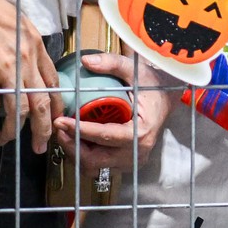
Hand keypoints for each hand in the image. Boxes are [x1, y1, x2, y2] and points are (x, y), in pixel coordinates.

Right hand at [0, 0, 59, 151]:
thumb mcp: (20, 25)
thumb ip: (29, 47)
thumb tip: (31, 67)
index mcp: (37, 47)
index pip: (54, 83)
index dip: (56, 106)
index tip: (55, 120)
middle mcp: (26, 60)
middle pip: (41, 103)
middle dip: (43, 128)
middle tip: (40, 146)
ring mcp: (6, 69)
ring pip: (18, 110)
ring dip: (12, 131)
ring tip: (3, 140)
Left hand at [50, 50, 175, 172]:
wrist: (167, 99)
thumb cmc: (152, 85)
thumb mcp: (135, 70)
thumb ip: (112, 63)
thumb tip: (85, 61)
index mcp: (141, 132)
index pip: (106, 136)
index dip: (80, 131)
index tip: (61, 121)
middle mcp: (138, 151)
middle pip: (96, 159)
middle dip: (73, 146)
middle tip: (59, 128)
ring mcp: (132, 160)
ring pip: (95, 166)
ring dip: (77, 153)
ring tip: (66, 134)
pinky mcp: (127, 163)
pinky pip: (100, 166)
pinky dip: (85, 156)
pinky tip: (79, 140)